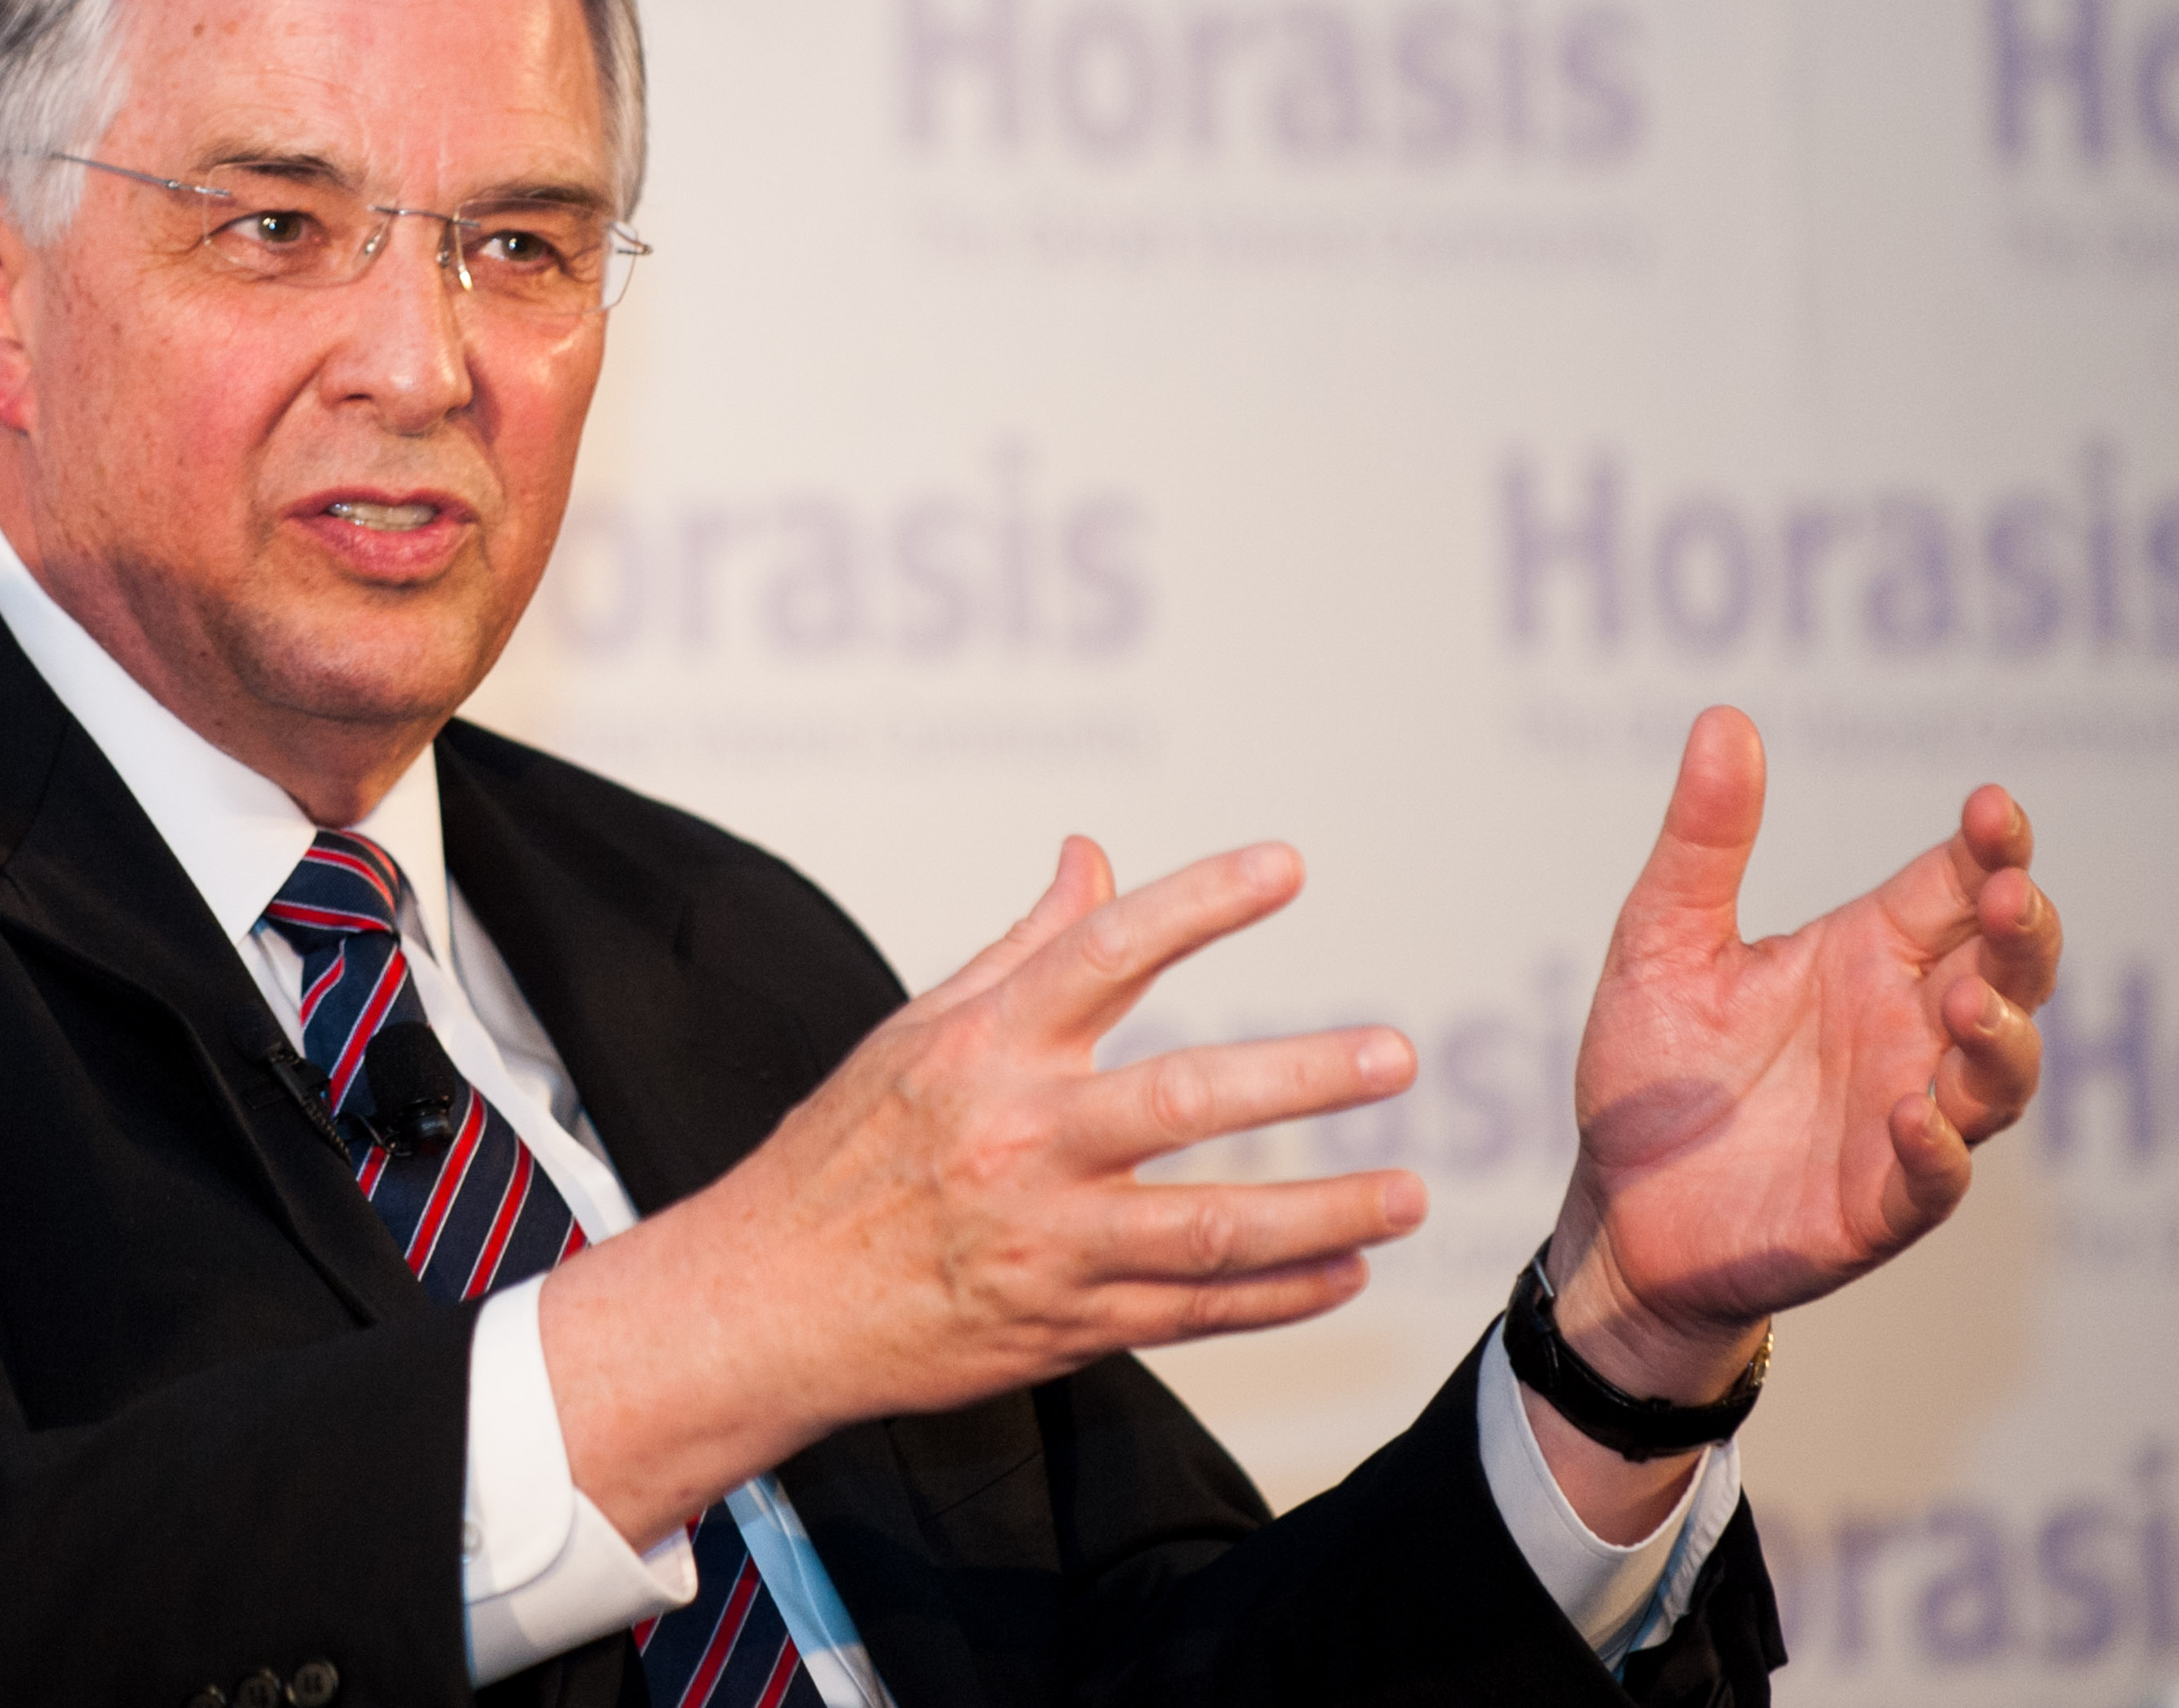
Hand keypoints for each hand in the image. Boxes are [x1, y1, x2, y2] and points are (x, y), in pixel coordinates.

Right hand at [541, 837, 1426, 1546]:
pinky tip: (1345, 1272)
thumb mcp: (918, 1031)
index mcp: (984, 1050)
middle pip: (1182, 1100)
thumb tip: (1091, 853)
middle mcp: (1019, 1142)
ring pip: (1210, 1229)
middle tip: (1394, 1055)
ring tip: (1409, 1195)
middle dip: (1299, 1075)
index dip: (1200, 902)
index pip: (1104, 953)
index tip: (1287, 865)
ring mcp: (1047, 1242)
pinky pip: (1195, 1315)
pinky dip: (1280, 1297)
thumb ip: (1023, 946)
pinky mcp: (1065, 1325)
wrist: (768, 1304)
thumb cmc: (845, 1153)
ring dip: (1323, 1212)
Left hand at [1548, 706, 2064, 1409]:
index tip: (1995, 807)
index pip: (1956, 885)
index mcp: (1866, 954)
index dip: (1991, 848)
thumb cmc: (1654, 1071)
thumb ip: (1704, 842)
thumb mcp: (1662, 942)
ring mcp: (1907, 1117)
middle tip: (2009, 893)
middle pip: (2008, 969)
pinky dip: (1937, 1147)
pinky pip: (1935, 1177)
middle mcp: (1905, 1028)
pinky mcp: (1881, 1202)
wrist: (1618, 1208)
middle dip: (2024, 930)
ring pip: (1999, 1074)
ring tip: (1965, 1001)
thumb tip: (1724, 717)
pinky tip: (1917, 1116)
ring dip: (1999, 1035)